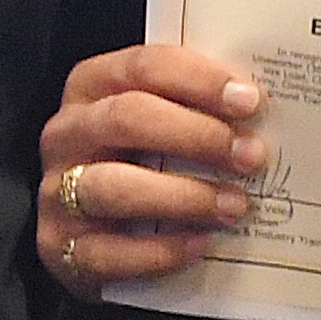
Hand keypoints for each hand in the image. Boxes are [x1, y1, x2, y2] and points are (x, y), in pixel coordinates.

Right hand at [38, 44, 267, 294]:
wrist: (93, 236)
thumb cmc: (138, 164)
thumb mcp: (160, 124)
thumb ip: (195, 110)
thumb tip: (262, 114)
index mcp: (92, 88)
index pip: (143, 67)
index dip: (198, 80)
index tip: (249, 101)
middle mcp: (67, 134)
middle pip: (128, 118)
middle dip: (196, 135)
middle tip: (252, 155)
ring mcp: (57, 192)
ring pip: (115, 186)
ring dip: (184, 196)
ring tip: (235, 205)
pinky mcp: (62, 248)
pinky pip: (110, 252)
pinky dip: (162, 250)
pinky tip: (203, 244)